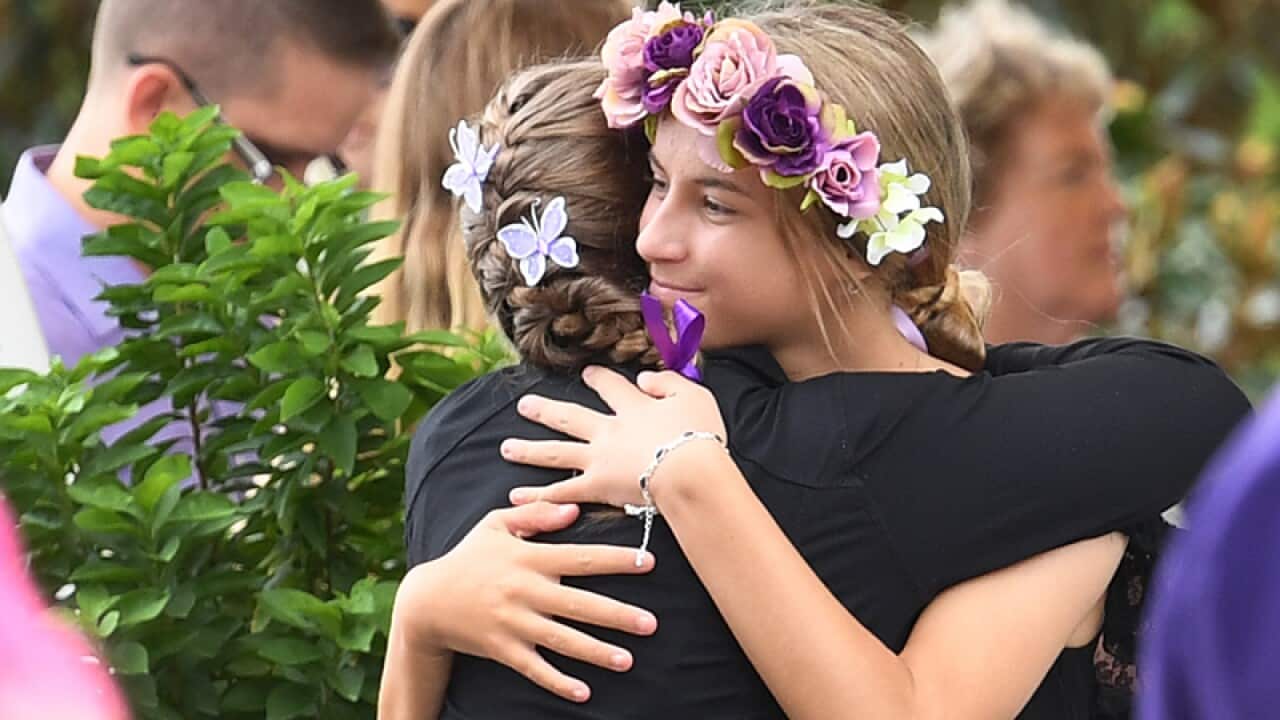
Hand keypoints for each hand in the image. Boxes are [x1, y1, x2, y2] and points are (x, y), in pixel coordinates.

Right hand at [394, 502, 658, 702]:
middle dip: (616, 614)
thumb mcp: (496, 525)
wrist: (427, 600)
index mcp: (528, 558)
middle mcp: (524, 591)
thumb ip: (536, 515)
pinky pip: (534, 668)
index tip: (648, 562)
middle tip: (651, 623)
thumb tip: (574, 508)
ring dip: (595, 651)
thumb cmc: (469, 557)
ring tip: (627, 660)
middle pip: (578, 603)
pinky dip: (557, 681)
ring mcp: (513, 623)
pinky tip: (583, 692)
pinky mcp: (502, 649)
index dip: (615, 559)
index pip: (580, 558)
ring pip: (561, 639)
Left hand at [502, 367, 726, 507]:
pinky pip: (562, 492)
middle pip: (570, 417)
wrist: (690, 471)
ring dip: (530, 450)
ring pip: (557, 452)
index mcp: (633, 407)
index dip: (597, 378)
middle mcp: (609, 430)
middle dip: (545, 410)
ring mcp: (599, 459)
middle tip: (523, 405)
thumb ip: (668, 382)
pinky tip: (516, 497)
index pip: (610, 387)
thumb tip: (644, 378)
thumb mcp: (693, 395)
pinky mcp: (597, 487)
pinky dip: (538, 496)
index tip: (586, 373)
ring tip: (506, 448)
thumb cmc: (698, 434)